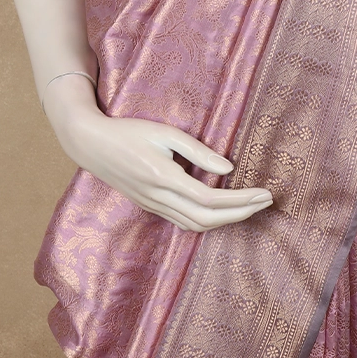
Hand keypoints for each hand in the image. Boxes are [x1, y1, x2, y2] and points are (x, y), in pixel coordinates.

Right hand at [44, 74, 273, 231]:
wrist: (91, 144)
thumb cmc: (129, 132)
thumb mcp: (165, 133)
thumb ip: (197, 151)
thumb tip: (228, 169)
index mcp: (164, 178)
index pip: (211, 199)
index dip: (241, 200)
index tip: (264, 193)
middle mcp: (158, 198)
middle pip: (207, 220)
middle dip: (240, 214)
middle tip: (265, 202)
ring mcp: (152, 206)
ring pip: (195, 226)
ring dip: (226, 221)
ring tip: (249, 207)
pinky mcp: (150, 206)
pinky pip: (183, 222)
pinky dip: (207, 221)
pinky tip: (221, 212)